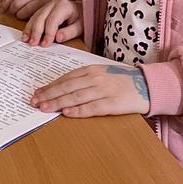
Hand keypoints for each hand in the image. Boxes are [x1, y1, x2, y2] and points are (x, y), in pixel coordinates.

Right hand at [21, 0, 83, 46]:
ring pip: (35, 18)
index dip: (48, 33)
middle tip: (33, 44)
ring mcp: (46, 6)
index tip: (45, 44)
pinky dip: (29, 27)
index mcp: (63, 6)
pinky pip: (33, 18)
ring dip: (30, 30)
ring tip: (26, 41)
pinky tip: (26, 36)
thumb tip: (58, 38)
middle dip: (36, 32)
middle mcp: (53, 4)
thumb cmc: (81, 18)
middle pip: (41, 18)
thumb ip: (70, 32)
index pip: (53, 20)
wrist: (80, 10)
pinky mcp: (42, 11)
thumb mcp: (81, 26)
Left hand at [30, 64, 150, 117]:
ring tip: (44, 108)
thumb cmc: (122, 81)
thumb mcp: (102, 74)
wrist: (147, 85)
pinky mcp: (112, 103)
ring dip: (57, 103)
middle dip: (48, 95)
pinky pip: (92, 107)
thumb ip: (84, 79)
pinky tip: (66, 113)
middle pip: (67, 87)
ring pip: (75, 97)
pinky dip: (78, 111)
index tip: (37, 93)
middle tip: (34, 102)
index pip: (65, 78)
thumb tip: (63, 88)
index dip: (50, 86)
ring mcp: (104, 90)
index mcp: (92, 70)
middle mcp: (96, 78)